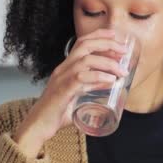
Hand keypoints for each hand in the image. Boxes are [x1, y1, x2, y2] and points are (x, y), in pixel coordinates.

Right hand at [12, 28, 128, 154]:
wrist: (37, 127)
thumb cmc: (55, 114)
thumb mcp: (77, 98)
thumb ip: (91, 92)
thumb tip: (110, 90)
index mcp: (65, 68)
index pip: (81, 43)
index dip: (99, 36)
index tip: (116, 36)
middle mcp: (63, 69)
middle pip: (85, 45)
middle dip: (107, 44)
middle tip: (124, 51)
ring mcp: (61, 78)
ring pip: (86, 60)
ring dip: (108, 63)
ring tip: (122, 71)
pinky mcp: (63, 90)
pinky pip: (82, 78)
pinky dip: (99, 77)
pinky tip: (111, 80)